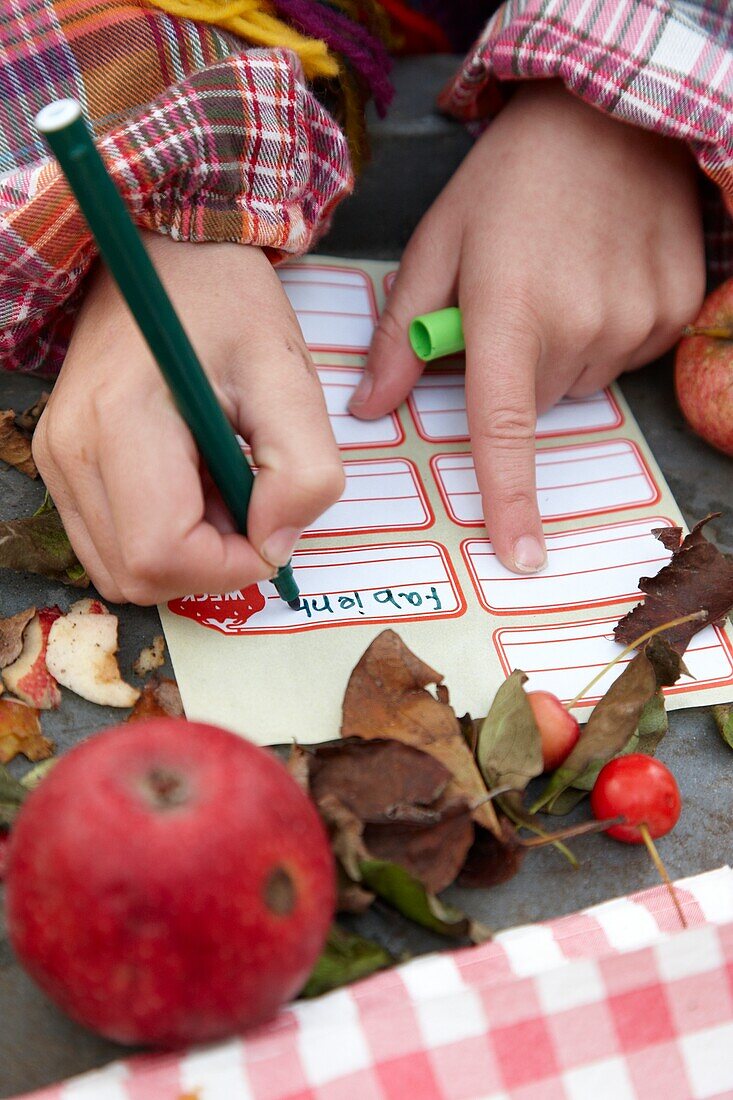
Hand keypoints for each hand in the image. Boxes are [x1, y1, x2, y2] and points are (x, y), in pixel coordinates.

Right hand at [33, 235, 343, 603]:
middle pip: (137, 576)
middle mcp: (70, 448)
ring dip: (187, 552)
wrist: (166, 252)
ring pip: (121, 569)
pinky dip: (161, 536)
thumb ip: (303, 469)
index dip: (230, 566)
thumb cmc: (228, 302)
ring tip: (218, 483)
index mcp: (121, 420)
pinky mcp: (61, 461)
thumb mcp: (289, 373)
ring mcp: (57, 457)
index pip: (162, 555)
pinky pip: (111, 542)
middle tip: (247, 498)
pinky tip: (190, 483)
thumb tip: (274, 546)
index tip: (270, 526)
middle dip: (210, 563)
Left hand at [350, 81, 704, 572]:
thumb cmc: (508, 181)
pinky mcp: (674, 309)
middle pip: (534, 402)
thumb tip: (372, 411)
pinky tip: (600, 275)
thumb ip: (401, 333)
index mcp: (510, 310)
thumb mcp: (437, 245)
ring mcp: (637, 318)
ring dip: (560, 351)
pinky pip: (627, 355)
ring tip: (558, 279)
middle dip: (513, 369)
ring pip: (579, 381)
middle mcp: (581, 324)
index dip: (510, 498)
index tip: (521, 555)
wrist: (608, 117)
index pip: (504, 427)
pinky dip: (605, 332)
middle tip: (512, 301)